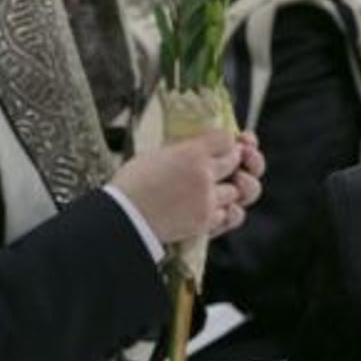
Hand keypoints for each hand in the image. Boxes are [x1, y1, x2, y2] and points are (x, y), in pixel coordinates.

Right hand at [112, 130, 262, 243]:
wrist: (123, 217)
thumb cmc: (130, 185)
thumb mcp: (154, 155)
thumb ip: (181, 150)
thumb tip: (196, 149)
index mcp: (191, 152)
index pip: (226, 139)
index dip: (225, 142)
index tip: (219, 146)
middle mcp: (205, 174)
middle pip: (236, 161)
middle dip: (230, 163)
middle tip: (220, 167)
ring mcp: (208, 199)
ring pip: (238, 190)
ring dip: (228, 189)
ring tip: (214, 191)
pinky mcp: (206, 221)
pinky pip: (230, 215)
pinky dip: (224, 212)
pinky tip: (213, 209)